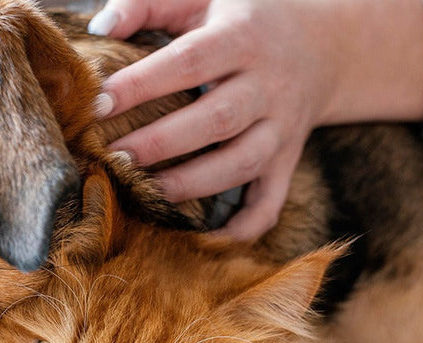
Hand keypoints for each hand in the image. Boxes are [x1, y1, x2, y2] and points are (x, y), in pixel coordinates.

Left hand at [89, 0, 422, 239]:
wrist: (323, 45)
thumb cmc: (243, 19)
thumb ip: (149, 4)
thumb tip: (100, 27)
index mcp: (242, 37)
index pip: (190, 61)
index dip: (143, 84)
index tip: (99, 104)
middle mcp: (268, 85)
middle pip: (217, 119)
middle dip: (163, 143)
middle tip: (115, 157)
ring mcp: (281, 128)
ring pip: (243, 163)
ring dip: (194, 183)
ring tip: (148, 191)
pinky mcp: (287, 161)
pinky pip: (272, 200)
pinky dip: (246, 225)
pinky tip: (208, 238)